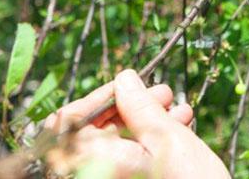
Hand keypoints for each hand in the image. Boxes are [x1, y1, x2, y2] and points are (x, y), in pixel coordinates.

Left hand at [44, 70, 229, 178]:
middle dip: (132, 105)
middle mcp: (96, 171)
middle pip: (97, 130)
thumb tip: (124, 79)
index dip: (97, 97)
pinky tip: (179, 124)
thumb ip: (139, 105)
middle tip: (163, 91)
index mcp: (94, 161)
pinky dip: (152, 138)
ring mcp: (114, 177)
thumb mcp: (166, 137)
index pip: (69, 122)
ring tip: (178, 106)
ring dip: (148, 118)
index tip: (126, 83)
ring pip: (119, 142)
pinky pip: (132, 155)